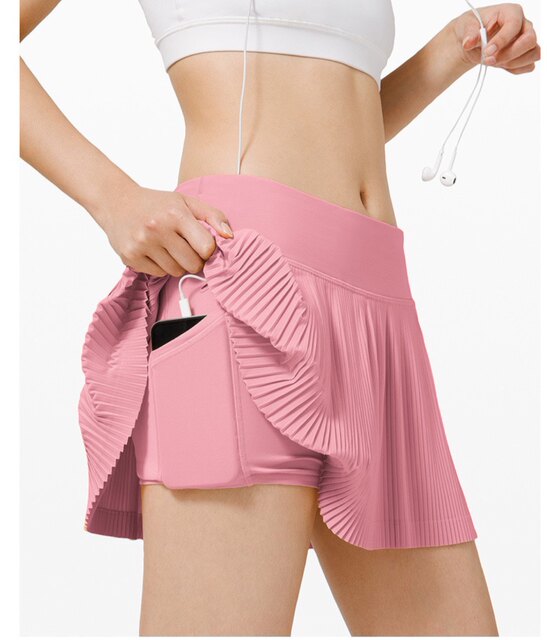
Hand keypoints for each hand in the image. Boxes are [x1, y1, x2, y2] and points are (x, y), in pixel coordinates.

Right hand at [93, 183, 234, 276]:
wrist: (116, 201)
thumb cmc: (157, 203)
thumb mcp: (187, 202)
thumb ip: (213, 216)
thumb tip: (230, 237)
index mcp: (175, 214)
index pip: (206, 247)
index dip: (208, 250)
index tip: (202, 245)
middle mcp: (157, 229)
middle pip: (192, 264)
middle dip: (194, 259)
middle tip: (186, 248)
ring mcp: (142, 244)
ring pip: (176, 271)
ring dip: (177, 263)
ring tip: (168, 247)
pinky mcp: (130, 257)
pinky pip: (159, 274)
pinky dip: (161, 266)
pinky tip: (154, 251)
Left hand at [452, 3, 540, 73]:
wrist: (474, 42)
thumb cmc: (474, 29)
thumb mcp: (467, 27)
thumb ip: (470, 34)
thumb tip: (468, 42)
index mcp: (511, 13)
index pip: (514, 25)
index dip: (502, 40)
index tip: (487, 51)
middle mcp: (523, 25)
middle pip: (530, 40)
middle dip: (509, 54)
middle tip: (490, 60)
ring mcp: (526, 41)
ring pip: (533, 54)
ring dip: (513, 63)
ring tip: (494, 62)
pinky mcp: (524, 55)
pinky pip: (529, 66)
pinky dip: (515, 69)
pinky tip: (501, 66)